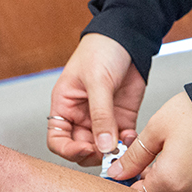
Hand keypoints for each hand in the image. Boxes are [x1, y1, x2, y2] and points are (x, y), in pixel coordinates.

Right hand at [47, 33, 146, 165]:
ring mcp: (103, 119)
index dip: (69, 150)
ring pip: (104, 149)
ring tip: (123, 146)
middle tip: (109, 152)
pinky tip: (132, 138)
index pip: (58, 139)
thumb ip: (101, 115)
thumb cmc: (101, 50)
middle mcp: (82, 116)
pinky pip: (123, 140)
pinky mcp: (122, 118)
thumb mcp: (97, 81)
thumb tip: (103, 145)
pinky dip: (129, 144)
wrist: (127, 37)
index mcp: (65, 105)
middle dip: (95, 154)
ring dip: (114, 152)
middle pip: (82, 149)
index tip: (86, 150)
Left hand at [108, 91, 191, 191]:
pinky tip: (173, 162)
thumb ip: (134, 156)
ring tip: (158, 160)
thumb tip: (119, 171)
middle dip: (144, 183)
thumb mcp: (156, 130)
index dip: (127, 182)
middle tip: (140, 163)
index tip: (122, 171)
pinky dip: (176, 183)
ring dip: (161, 184)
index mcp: (171, 179)